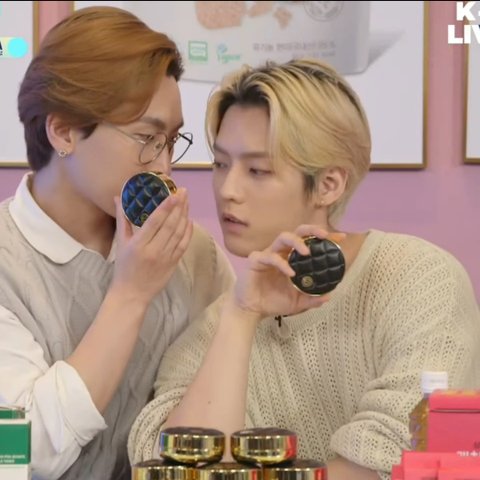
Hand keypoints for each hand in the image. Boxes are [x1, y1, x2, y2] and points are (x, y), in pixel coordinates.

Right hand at [110, 188, 192, 304]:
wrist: (132, 294)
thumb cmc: (124, 267)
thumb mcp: (120, 243)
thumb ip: (122, 219)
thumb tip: (119, 197)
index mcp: (138, 244)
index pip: (155, 222)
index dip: (166, 207)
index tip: (174, 193)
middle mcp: (154, 250)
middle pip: (170, 225)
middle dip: (178, 207)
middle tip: (184, 191)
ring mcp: (166, 257)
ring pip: (179, 233)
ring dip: (185, 216)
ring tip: (187, 201)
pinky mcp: (173, 263)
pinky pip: (183, 245)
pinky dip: (188, 232)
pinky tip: (189, 220)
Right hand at [234, 225, 344, 320]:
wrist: (251, 310)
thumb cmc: (273, 302)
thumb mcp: (297, 303)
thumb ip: (312, 299)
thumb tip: (329, 296)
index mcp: (292, 258)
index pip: (310, 242)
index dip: (325, 238)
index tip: (341, 238)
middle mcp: (282, 252)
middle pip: (297, 232)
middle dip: (312, 230)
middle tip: (325, 236)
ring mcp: (268, 254)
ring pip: (283, 237)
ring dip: (297, 242)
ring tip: (308, 252)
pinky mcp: (256, 260)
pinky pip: (270, 257)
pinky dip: (282, 263)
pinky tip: (291, 273)